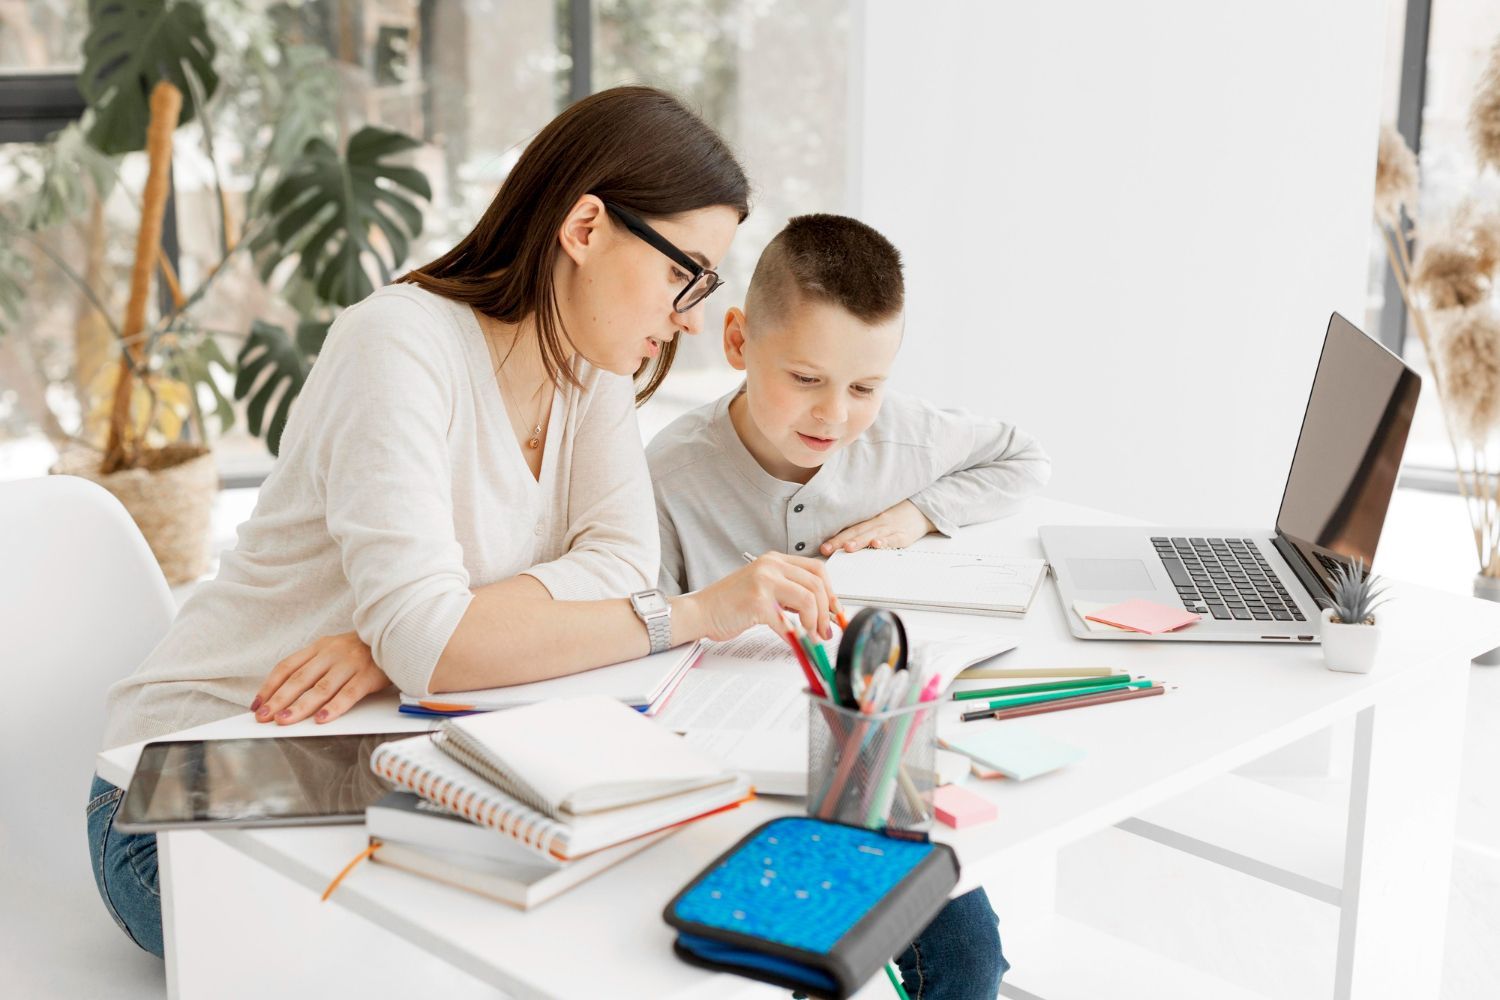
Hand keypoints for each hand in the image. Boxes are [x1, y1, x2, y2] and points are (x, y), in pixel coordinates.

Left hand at [252, 632, 391, 725]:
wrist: (398, 637)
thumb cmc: (363, 653)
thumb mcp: (335, 652)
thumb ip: (314, 669)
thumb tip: (286, 698)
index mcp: (320, 647)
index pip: (287, 666)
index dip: (270, 686)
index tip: (257, 705)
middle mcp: (332, 653)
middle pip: (299, 679)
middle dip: (278, 700)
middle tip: (263, 717)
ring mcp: (350, 664)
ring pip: (320, 688)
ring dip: (300, 706)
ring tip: (284, 721)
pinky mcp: (368, 675)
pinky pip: (348, 693)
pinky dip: (334, 707)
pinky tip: (321, 719)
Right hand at [680, 552, 837, 641]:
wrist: (700, 611)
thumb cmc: (729, 604)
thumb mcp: (763, 589)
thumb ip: (788, 594)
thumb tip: (819, 611)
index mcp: (774, 560)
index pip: (816, 569)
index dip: (831, 592)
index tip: (834, 612)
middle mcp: (770, 566)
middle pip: (816, 584)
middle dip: (826, 611)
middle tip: (826, 631)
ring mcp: (763, 582)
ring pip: (808, 599)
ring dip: (815, 623)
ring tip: (812, 637)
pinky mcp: (757, 602)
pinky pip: (787, 621)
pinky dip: (795, 635)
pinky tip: (796, 642)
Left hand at [820, 500, 935, 555]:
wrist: (921, 510)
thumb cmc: (896, 517)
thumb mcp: (878, 520)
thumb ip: (863, 530)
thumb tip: (841, 542)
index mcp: (870, 521)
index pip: (850, 530)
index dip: (836, 538)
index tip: (823, 548)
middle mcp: (877, 524)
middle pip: (857, 533)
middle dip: (841, 542)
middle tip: (828, 549)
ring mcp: (890, 529)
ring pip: (872, 535)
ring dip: (860, 542)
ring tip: (848, 548)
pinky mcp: (904, 535)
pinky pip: (893, 539)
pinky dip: (885, 542)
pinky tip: (877, 545)